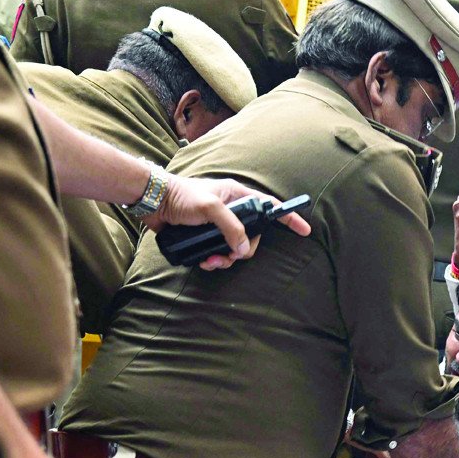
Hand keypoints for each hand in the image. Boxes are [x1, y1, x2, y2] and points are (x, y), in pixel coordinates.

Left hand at [143, 175, 311, 269]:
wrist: (153, 202)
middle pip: (252, 236)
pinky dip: (213, 260)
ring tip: (209, 261)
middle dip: (242, 251)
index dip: (288, 218)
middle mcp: (231, 210)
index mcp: (237, 196)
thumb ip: (231, 227)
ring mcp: (219, 224)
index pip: (270, 206)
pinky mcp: (206, 236)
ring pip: (235, 249)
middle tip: (228, 256)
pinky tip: (202, 261)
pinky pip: (219, 253)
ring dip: (224, 259)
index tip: (304, 230)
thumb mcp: (210, 209)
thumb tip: (243, 248)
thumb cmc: (181, 196)